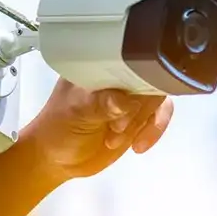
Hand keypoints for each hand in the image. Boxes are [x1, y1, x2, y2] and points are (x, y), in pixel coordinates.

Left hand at [22, 78, 174, 181]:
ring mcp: (129, 96)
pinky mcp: (138, 116)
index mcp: (98, 64)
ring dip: (142, 123)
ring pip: (157, 99)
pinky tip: (137, 146)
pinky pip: (158, 117)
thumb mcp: (75, 113)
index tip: (127, 102)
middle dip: (138, 108)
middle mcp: (117, 76)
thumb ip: (100, 105)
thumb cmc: (59, 129)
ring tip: (116, 139)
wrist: (58, 158)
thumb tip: (125, 101)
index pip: (129, 57)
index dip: (135, 77)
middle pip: (149, 78)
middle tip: (117, 128)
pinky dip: (153, 131)